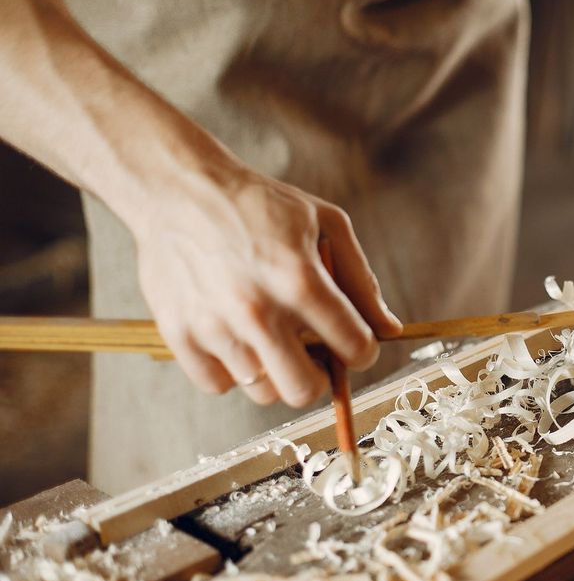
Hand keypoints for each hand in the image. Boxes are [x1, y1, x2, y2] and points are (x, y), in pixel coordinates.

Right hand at [128, 163, 402, 406]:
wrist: (177, 188)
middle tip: (314, 352)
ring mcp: (214, 326)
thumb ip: (362, 281)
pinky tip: (236, 337)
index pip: (354, 348)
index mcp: (299, 280)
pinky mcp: (178, 334)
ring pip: (263, 392)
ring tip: (270, 335)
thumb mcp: (326, 224)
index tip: (355, 344)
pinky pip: (217, 384)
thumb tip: (389, 329)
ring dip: (274, 371)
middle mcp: (256, 310)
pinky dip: (231, 370)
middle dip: (319, 376)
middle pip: (304, 390)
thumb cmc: (259, 204)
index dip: (363, 351)